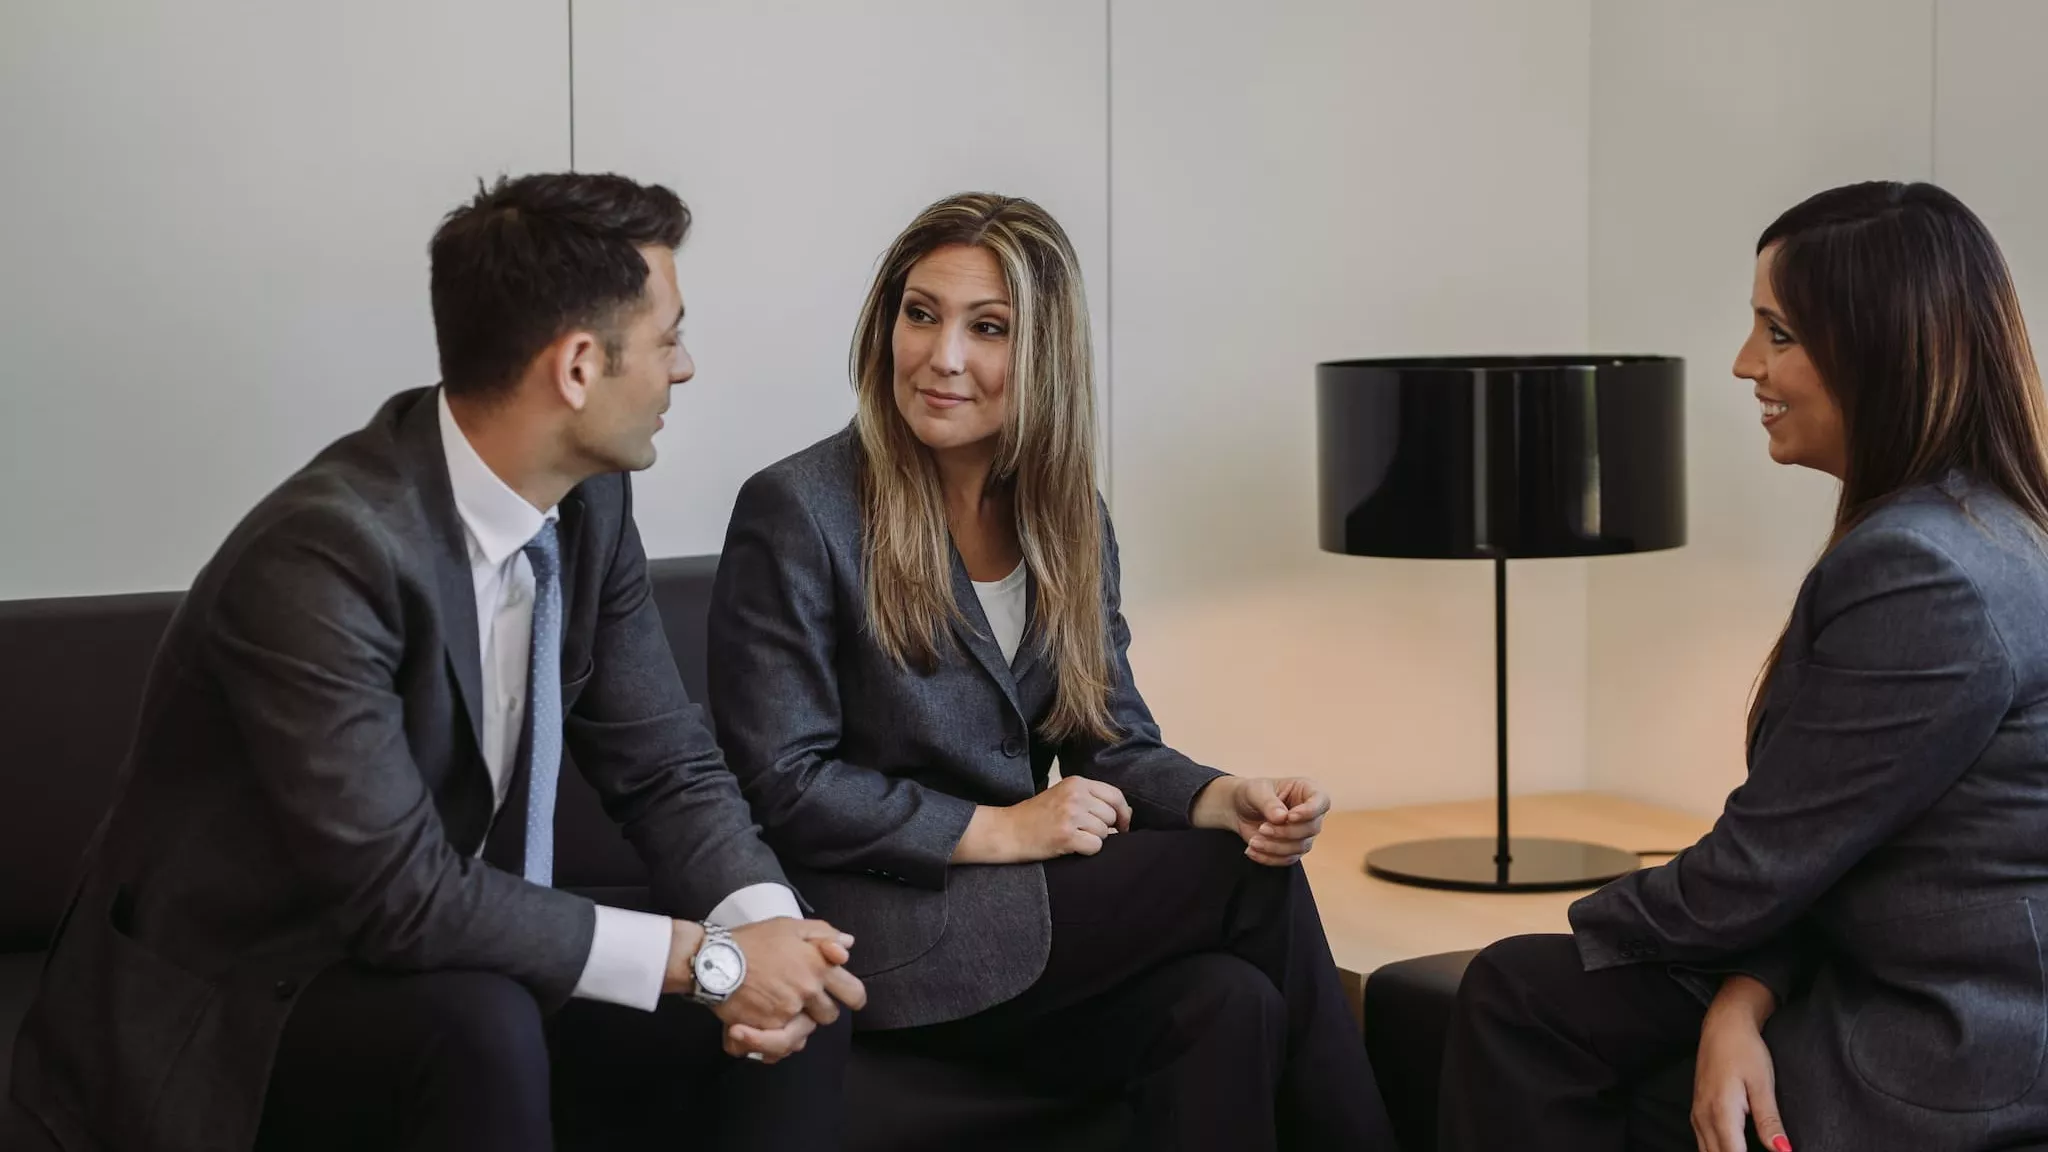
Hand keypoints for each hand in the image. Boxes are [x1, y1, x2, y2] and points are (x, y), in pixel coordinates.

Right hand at [663, 918, 866, 1054]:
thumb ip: (823, 934)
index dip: (852, 998)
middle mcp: (808, 991)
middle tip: (800, 999)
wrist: (714, 960)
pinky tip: (761, 1027)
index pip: (854, 993)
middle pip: (829, 1016)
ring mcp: (788, 1011)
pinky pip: (781, 1045)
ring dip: (795, 1027)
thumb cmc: (751, 941)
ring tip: (776, 1013)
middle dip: (818, 1011)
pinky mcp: (768, 1027)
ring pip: (806, 1033)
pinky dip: (772, 1040)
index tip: (843, 997)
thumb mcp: (790, 927)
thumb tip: (847, 945)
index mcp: (819, 965)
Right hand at [952, 775, 1131, 863]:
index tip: (1122, 825)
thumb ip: (1091, 798)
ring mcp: (1071, 815)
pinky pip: (1095, 846)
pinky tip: (1072, 846)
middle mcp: (1076, 795)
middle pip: (1111, 816)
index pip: (1115, 795)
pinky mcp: (1066, 835)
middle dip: (1104, 828)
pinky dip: (1087, 850)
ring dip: (1093, 839)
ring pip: (1104, 832)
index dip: (1123, 813)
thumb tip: (1126, 812)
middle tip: (1086, 832)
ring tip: (1074, 837)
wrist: (1008, 831)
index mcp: (1076, 782)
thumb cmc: (1037, 815)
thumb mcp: (1063, 795)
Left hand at [1193, 776, 1329, 865]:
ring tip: (1254, 841)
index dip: (1309, 811)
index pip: (1321, 801)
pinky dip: (1269, 858)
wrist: (1238, 808)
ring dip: (1276, 847)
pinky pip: (1288, 859)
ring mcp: (1304, 833)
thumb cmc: (1252, 793)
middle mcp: (1311, 813)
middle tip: (1262, 828)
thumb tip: (1282, 817)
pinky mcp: (1293, 849)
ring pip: (1300, 847)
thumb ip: (1269, 803)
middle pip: (1311, 828)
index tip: (1289, 816)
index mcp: (1307, 790)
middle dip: (1285, 832)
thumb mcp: (1257, 791)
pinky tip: (1252, 851)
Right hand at [1692, 975, 1789, 1151]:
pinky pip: (1704, 1144)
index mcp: (1721, 1113)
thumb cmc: (1744, 1049)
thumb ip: (1770, 1121)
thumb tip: (1783, 1151)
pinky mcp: (1697, 1111)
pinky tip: (1732, 1151)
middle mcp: (1704, 1118)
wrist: (1723, 1025)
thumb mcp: (1763, 1083)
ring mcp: (1697, 1115)